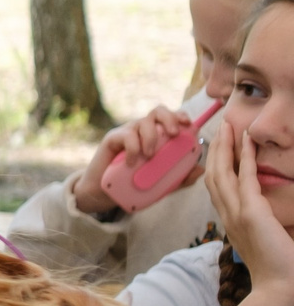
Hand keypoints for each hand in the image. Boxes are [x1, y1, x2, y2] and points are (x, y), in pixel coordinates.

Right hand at [73, 106, 200, 216]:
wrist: (104, 193)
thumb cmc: (134, 184)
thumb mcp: (163, 184)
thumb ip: (180, 177)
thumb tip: (200, 169)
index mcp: (158, 135)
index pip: (171, 117)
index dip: (180, 116)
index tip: (188, 124)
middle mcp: (144, 130)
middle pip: (158, 111)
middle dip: (169, 119)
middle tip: (173, 135)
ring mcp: (127, 133)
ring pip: (143, 122)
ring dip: (151, 137)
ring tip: (150, 155)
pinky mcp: (113, 139)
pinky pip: (126, 135)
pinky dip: (133, 148)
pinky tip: (131, 162)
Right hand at [204, 127, 293, 305]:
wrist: (281, 292)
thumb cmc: (283, 274)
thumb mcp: (273, 245)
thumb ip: (273, 228)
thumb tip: (284, 219)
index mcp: (233, 224)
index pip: (219, 189)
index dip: (219, 166)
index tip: (222, 148)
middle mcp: (228, 216)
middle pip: (214, 175)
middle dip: (218, 150)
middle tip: (221, 129)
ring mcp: (236, 214)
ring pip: (222, 172)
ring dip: (225, 147)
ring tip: (228, 127)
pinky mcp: (251, 213)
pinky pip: (243, 177)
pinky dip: (243, 156)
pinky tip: (247, 140)